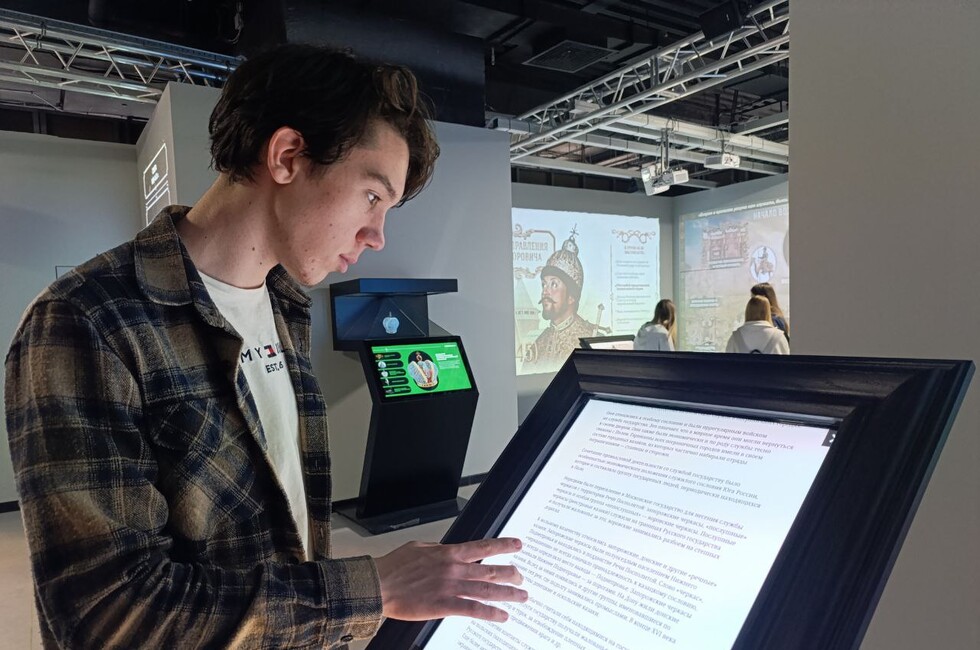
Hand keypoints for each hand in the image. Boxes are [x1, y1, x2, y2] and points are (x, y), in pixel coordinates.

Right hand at [374, 537, 526, 621]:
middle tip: (521, 578)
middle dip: (510, 574)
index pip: (483, 547)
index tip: (517, 545)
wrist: (378, 584)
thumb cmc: (394, 567)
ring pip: (486, 589)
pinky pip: (473, 609)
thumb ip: (438, 551)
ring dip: (507, 593)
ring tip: (521, 596)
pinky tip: (502, 615)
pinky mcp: (444, 605)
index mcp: (448, 553)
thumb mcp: (419, 548)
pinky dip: (490, 612)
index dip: (503, 546)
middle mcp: (454, 569)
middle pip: (490, 570)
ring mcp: (450, 587)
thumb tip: (447, 551)